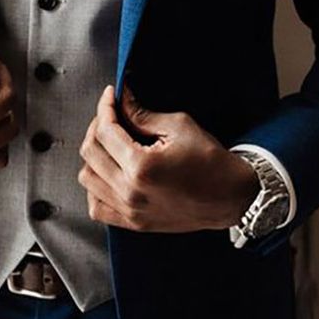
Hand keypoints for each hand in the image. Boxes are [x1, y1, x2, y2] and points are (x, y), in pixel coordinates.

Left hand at [77, 85, 259, 232]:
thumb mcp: (178, 126)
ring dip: (94, 155)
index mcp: (141, 167)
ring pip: (87, 178)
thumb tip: (121, 98)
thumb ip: (142, 114)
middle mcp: (130, 192)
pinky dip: (96, 187)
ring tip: (110, 142)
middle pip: (90, 152)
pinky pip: (96, 207)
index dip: (105, 107)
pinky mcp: (134, 223)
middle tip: (112, 114)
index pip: (105, 130)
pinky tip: (109, 172)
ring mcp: (130, 211)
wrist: (231, 196)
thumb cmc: (210, 161)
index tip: (112, 96)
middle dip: (98, 125)